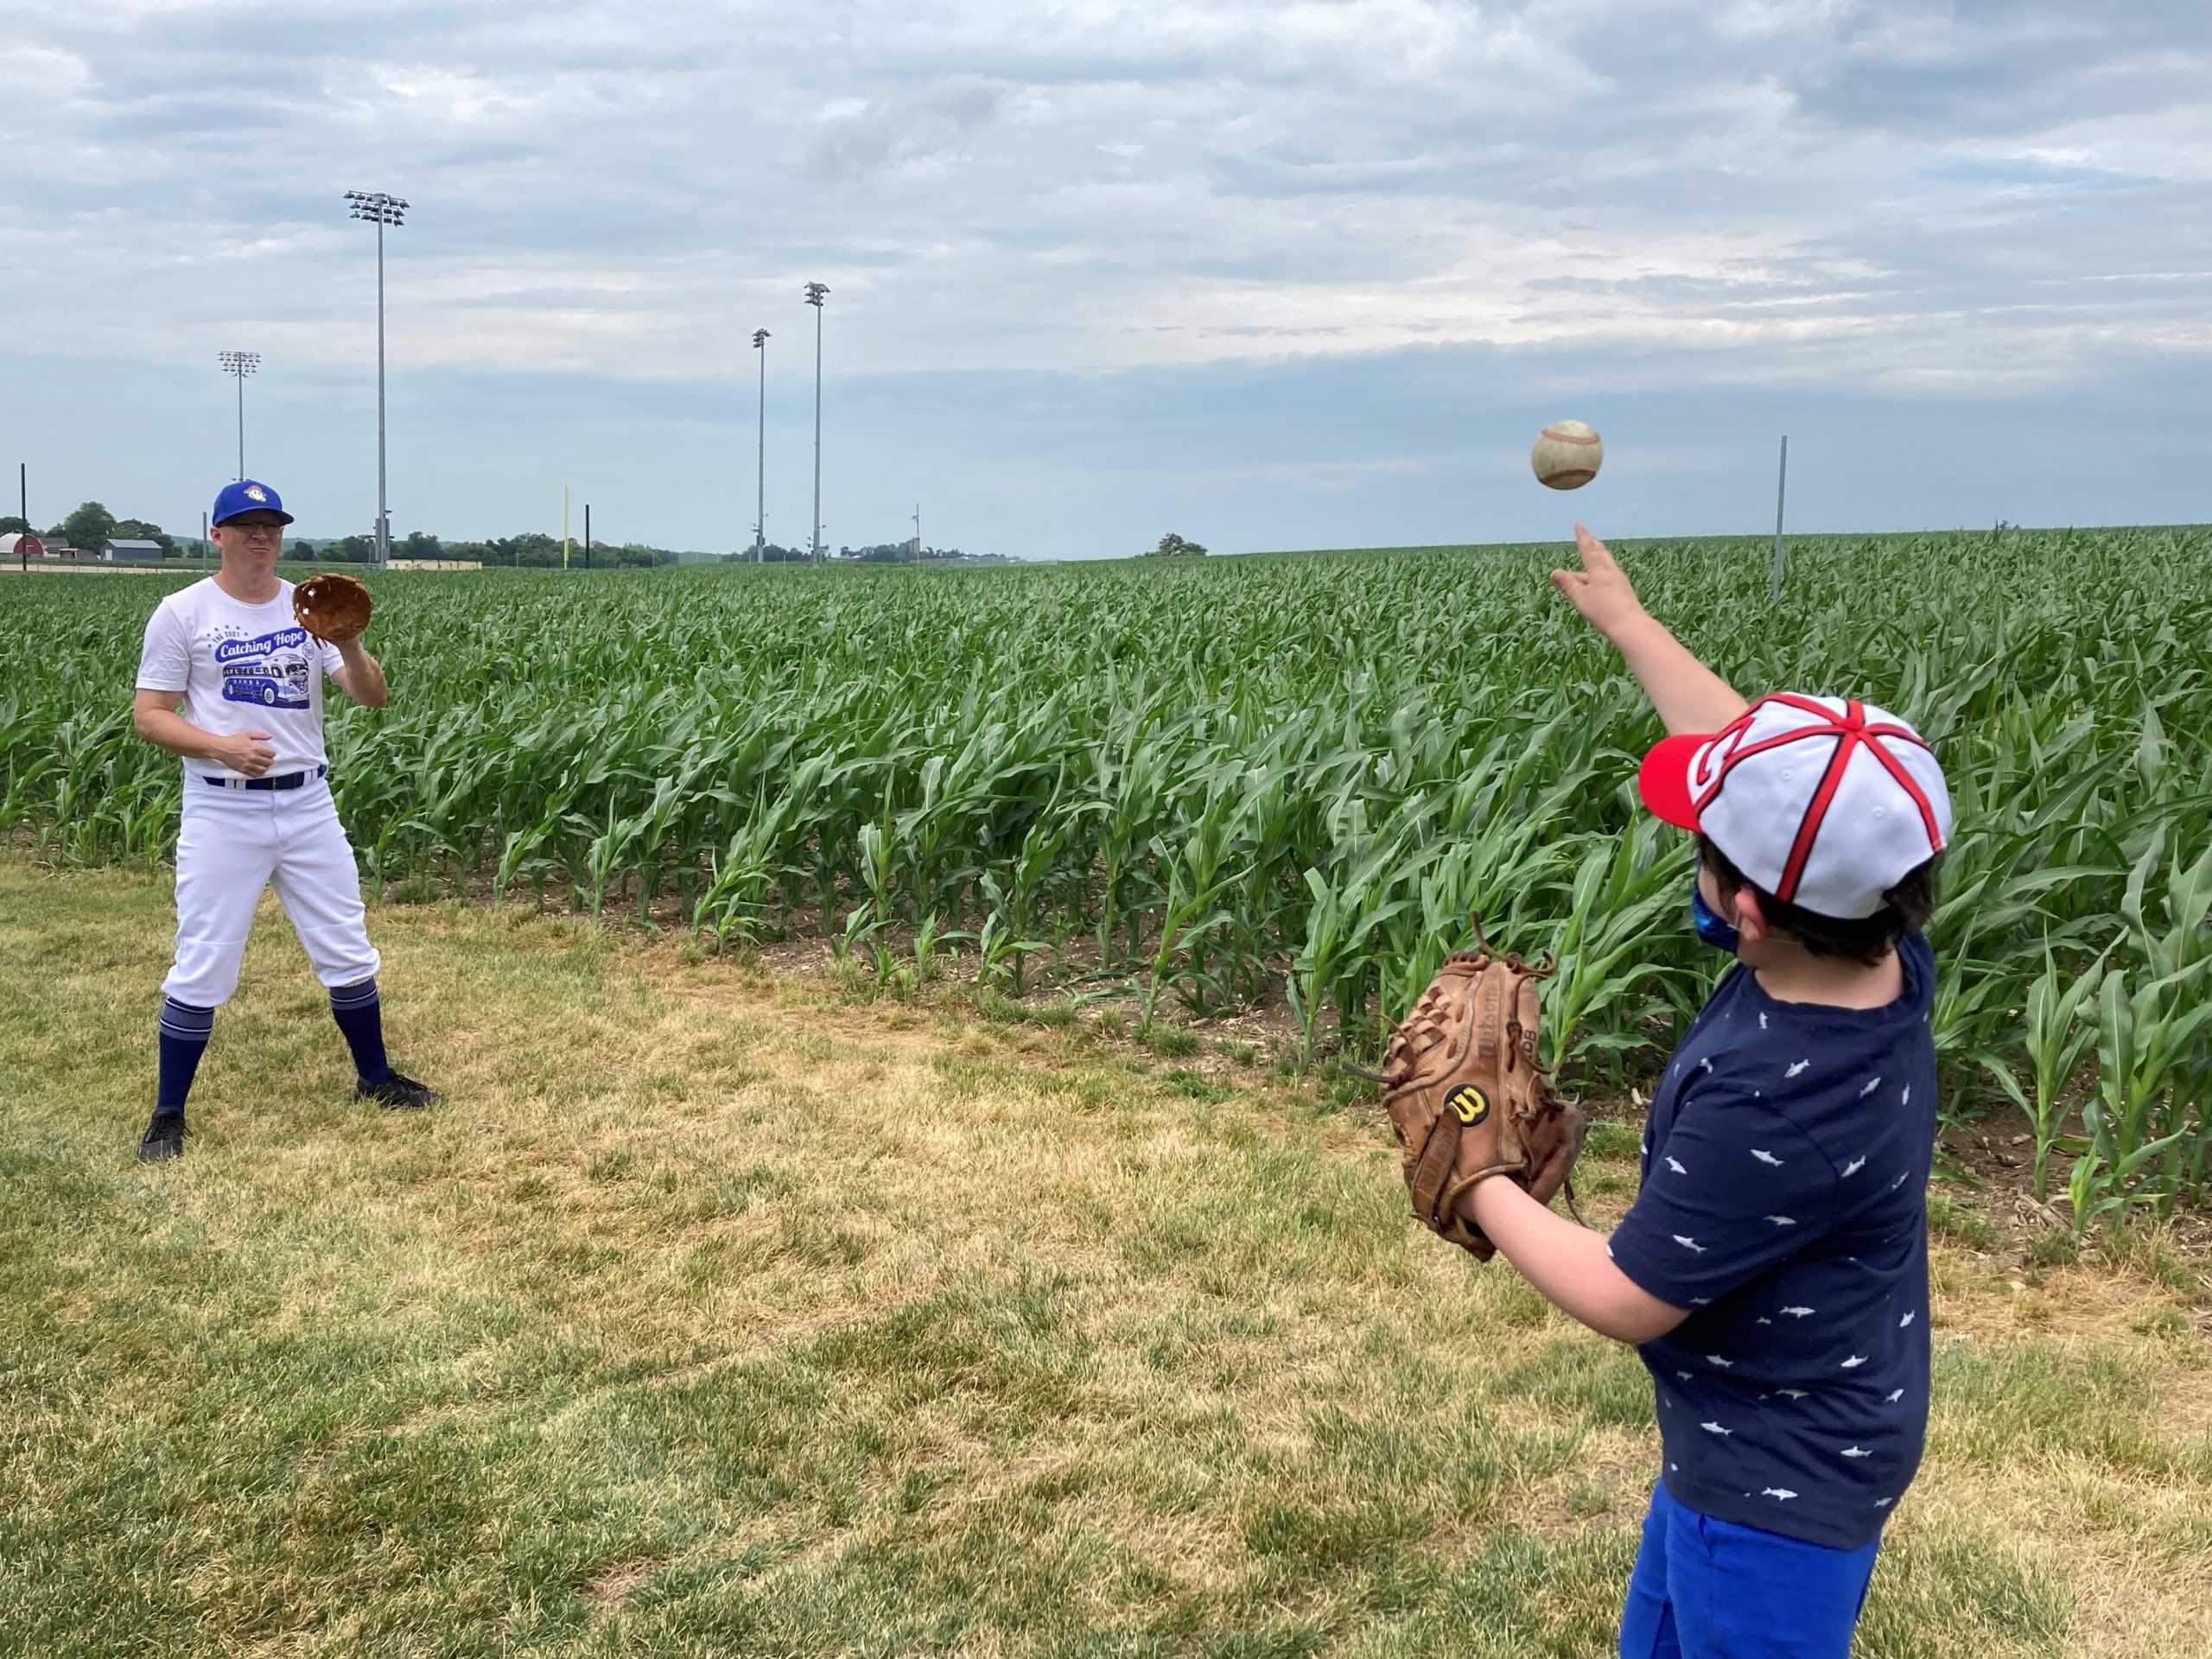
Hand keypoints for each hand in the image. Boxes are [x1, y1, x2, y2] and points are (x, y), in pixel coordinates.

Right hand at [213, 730, 275, 777]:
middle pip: (269, 762)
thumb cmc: (233, 740)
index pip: (271, 754)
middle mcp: (253, 757)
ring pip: (263, 770)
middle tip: (267, 758)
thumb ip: (260, 735)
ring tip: (263, 764)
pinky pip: (255, 775)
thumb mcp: (247, 734)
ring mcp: (248, 765)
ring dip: (265, 767)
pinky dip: (259, 773)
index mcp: (255, 748)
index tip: (269, 752)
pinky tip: (258, 770)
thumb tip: (270, 736)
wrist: (221, 748)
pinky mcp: (243, 770)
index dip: (272, 753)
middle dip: (270, 760)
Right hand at [1550, 522, 1647, 640]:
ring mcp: (1620, 582)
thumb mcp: (1580, 598)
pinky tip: (1601, 581)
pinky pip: (1610, 577)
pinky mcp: (1624, 593)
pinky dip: (1602, 573)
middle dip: (1594, 545)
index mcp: (1599, 571)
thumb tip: (1554, 572)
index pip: (1588, 549)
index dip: (1582, 537)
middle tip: (1590, 537)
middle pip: (1602, 554)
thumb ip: (1568, 584)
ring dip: (1598, 559)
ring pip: (1606, 566)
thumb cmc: (1603, 611)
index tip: (1579, 524)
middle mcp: (1611, 572)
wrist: (1630, 626)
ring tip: (1593, 556)